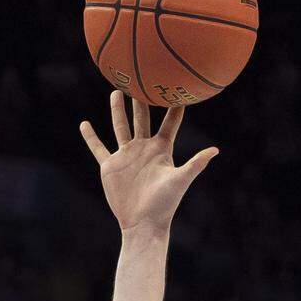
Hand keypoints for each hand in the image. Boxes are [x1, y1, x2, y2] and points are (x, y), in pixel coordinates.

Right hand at [80, 93, 217, 234]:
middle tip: (141, 76)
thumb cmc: (164, 205)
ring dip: (118, 110)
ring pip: (121, 126)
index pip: (170, 121)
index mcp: (161, 149)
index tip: (176, 84)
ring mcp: (126, 156)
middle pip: (142, 117)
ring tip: (116, 90)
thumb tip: (215, 150)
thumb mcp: (180, 181)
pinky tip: (84, 124)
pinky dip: (91, 137)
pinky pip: (98, 148)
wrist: (142, 224)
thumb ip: (195, 164)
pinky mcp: (110, 167)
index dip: (174, 104)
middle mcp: (144, 148)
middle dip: (142, 98)